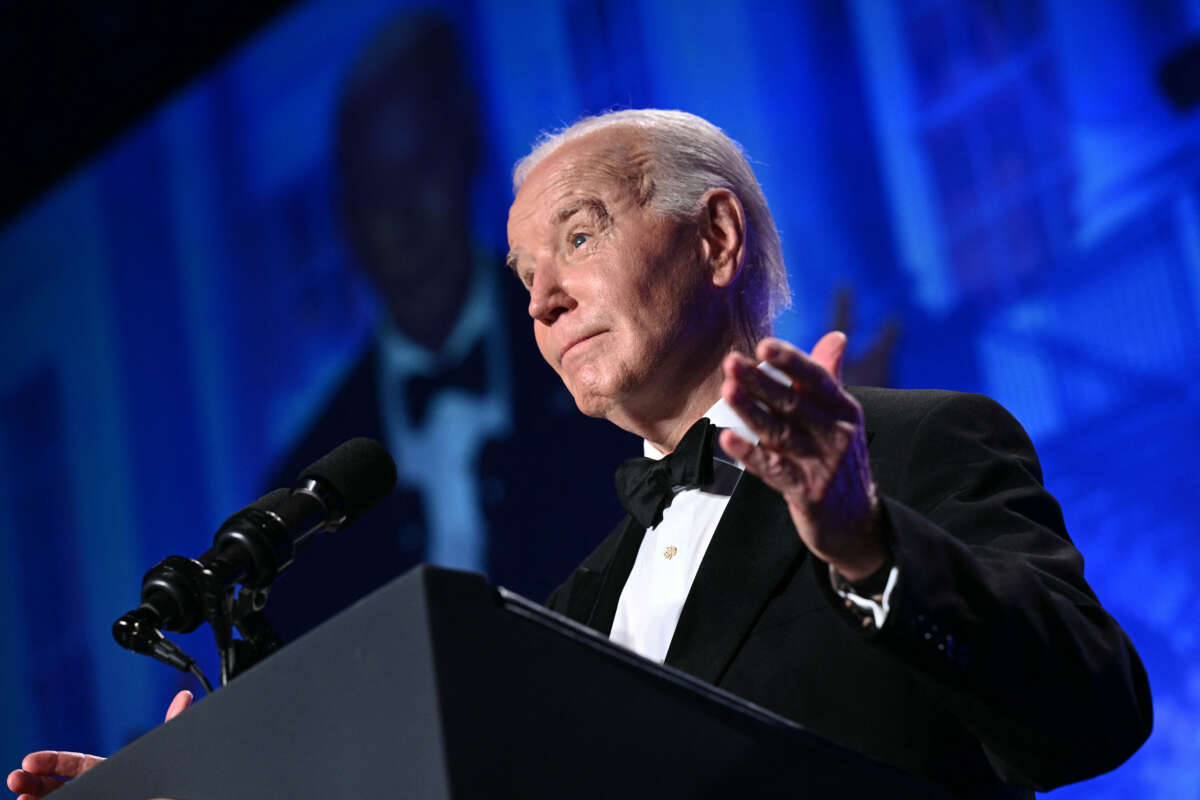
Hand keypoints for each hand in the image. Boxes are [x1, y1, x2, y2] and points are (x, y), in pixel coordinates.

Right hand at [7, 691, 191, 798]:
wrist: (171, 799)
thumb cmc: (167, 784)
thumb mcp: (164, 755)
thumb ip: (170, 728)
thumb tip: (186, 695)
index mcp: (112, 772)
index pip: (76, 765)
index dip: (52, 762)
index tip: (29, 760)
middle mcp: (98, 789)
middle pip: (57, 786)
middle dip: (33, 781)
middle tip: (16, 778)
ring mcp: (93, 799)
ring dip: (34, 797)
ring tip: (19, 797)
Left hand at [719, 332, 884, 580]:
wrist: (857, 522)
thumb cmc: (839, 459)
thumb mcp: (840, 418)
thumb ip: (830, 378)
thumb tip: (835, 337)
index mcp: (844, 410)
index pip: (817, 379)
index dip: (792, 360)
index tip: (765, 345)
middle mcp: (837, 434)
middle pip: (794, 403)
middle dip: (761, 381)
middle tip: (732, 362)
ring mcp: (822, 464)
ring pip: (780, 433)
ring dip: (751, 411)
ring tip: (727, 391)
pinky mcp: (807, 493)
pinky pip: (773, 470)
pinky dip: (750, 454)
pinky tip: (727, 438)